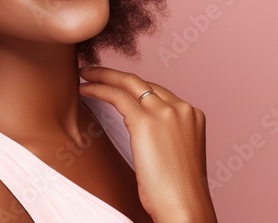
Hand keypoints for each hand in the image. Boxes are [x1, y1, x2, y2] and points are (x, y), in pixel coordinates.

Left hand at [78, 66, 216, 222]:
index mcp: (193, 115)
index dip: (134, 87)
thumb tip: (144, 136)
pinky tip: (84, 89)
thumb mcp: (176, 155)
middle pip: (143, 82)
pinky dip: (98, 89)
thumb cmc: (178, 192)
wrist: (184, 207)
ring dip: (103, 76)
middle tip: (94, 72)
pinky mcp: (146, 121)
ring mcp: (166, 112)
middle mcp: (182, 108)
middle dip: (116, 75)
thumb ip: (165, 136)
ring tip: (85, 75)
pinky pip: (116, 96)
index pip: (158, 92)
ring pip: (128, 83)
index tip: (116, 85)